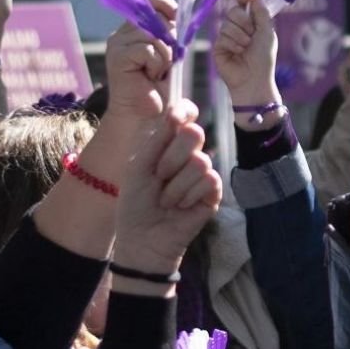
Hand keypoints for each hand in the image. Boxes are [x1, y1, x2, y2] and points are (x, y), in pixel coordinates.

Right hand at [105, 0, 175, 122]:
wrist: (144, 117)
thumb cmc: (157, 89)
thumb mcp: (169, 56)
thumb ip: (171, 35)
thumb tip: (179, 14)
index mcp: (134, 30)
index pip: (150, 2)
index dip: (166, 5)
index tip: (176, 17)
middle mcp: (123, 33)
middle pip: (156, 18)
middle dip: (170, 41)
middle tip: (164, 63)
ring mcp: (118, 44)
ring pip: (155, 36)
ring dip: (165, 58)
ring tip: (156, 74)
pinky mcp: (118, 56)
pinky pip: (149, 50)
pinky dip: (156, 65)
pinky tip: (149, 77)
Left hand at [113, 101, 221, 276]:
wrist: (143, 237)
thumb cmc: (136, 202)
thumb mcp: (138, 167)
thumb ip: (156, 139)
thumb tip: (175, 111)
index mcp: (167, 142)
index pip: (185, 114)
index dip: (184, 111)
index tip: (174, 118)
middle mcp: (187, 153)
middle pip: (195, 133)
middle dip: (172, 157)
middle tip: (159, 176)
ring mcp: (202, 172)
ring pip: (200, 161)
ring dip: (177, 185)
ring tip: (166, 199)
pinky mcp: (213, 192)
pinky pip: (210, 180)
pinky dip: (189, 195)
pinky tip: (180, 206)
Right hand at [213, 0, 281, 110]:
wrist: (253, 79)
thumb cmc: (264, 58)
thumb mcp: (267, 32)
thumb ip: (261, 12)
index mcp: (251, 22)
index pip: (244, 3)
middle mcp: (238, 27)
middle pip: (233, 10)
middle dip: (243, 21)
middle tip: (251, 34)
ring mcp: (226, 37)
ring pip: (227, 24)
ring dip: (240, 36)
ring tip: (246, 48)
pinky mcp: (218, 47)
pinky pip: (222, 37)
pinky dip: (233, 44)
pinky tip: (238, 54)